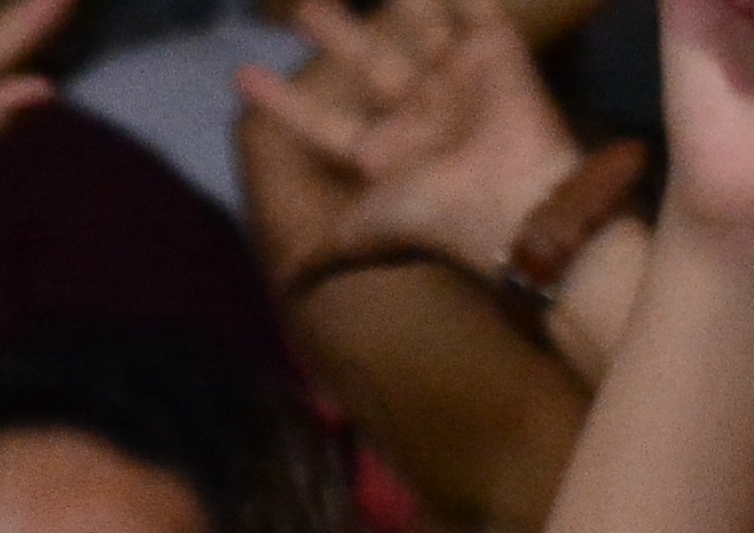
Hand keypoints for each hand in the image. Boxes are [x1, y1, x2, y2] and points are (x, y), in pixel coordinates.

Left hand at [236, 0, 583, 285]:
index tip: (240, 75)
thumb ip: (325, 251)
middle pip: (367, 64)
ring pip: (419, 30)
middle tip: (301, 7)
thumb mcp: (363, 235)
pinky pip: (475, 8)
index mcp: (384, 155)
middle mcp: (419, 116)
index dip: (283, 103)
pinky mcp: (499, 53)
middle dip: (334, 35)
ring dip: (399, 3)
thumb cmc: (434, 217)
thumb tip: (287, 284)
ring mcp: (459, 83)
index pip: (320, 123)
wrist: (513, 204)